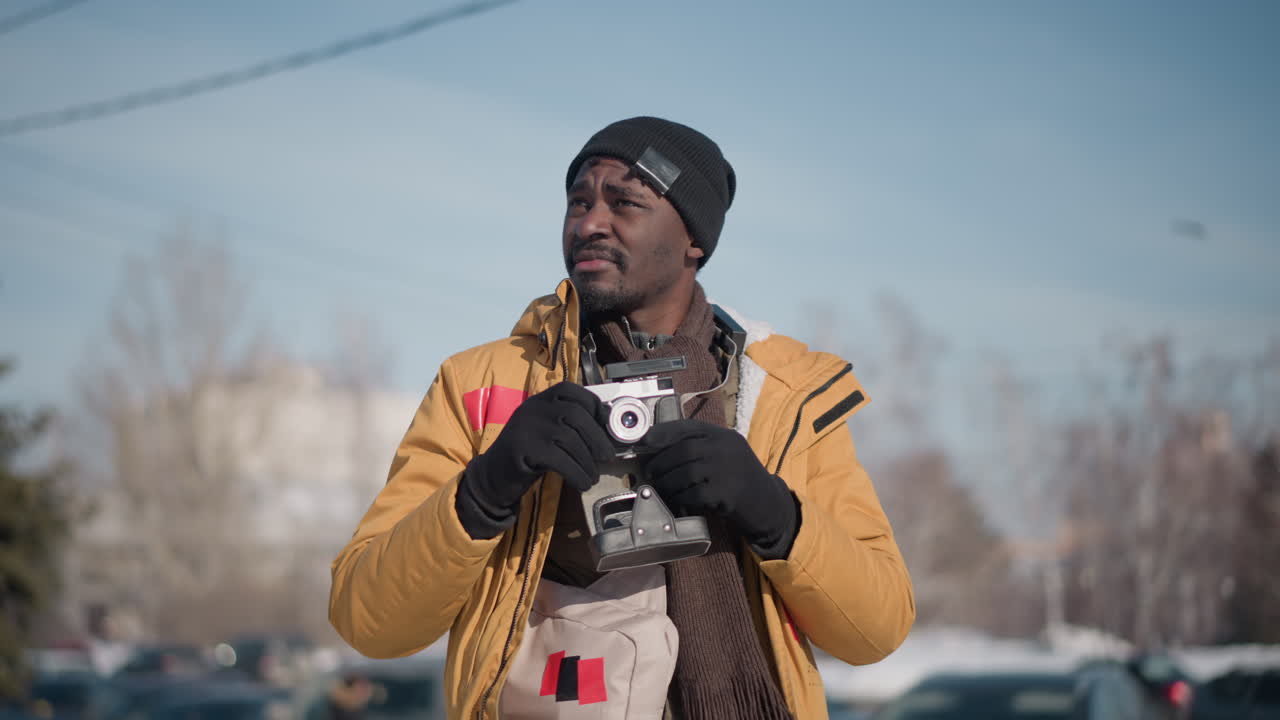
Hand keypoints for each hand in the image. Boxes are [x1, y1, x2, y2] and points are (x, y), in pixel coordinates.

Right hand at [459, 382, 614, 533]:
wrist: (493, 476)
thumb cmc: (527, 455)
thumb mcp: (546, 432)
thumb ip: (568, 425)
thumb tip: (605, 427)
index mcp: (539, 400)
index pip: (569, 391)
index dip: (592, 404)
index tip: (605, 423)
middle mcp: (532, 408)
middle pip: (574, 414)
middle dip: (596, 437)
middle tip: (607, 457)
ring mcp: (526, 427)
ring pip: (569, 439)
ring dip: (587, 461)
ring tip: (593, 476)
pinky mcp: (523, 448)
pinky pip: (560, 459)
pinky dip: (576, 473)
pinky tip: (582, 483)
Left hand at [641, 419, 798, 556]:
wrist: (768, 503)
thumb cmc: (739, 479)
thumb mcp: (726, 454)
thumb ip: (702, 448)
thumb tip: (661, 449)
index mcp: (723, 436)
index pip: (688, 427)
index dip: (663, 432)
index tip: (646, 440)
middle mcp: (726, 448)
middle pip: (683, 449)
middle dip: (661, 461)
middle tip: (651, 472)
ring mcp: (727, 469)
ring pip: (684, 472)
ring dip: (667, 482)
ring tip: (661, 487)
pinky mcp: (726, 493)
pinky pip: (693, 493)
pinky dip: (679, 497)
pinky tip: (677, 500)